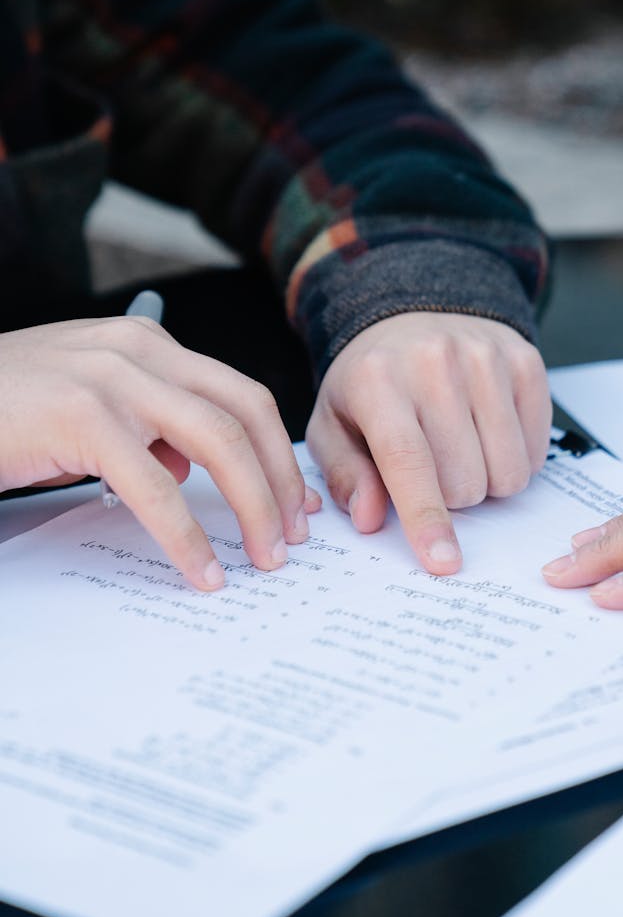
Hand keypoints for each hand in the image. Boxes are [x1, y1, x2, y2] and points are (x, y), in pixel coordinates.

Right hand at [0, 318, 319, 588]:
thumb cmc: (8, 411)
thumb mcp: (91, 404)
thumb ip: (148, 423)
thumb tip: (195, 465)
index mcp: (148, 345)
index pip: (242, 394)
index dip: (281, 452)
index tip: (299, 503)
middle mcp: (139, 350)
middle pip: (246, 414)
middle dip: (281, 482)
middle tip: (293, 538)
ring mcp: (112, 380)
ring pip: (219, 443)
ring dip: (253, 507)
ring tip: (264, 558)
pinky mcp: (82, 418)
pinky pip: (157, 488)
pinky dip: (188, 537)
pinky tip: (203, 571)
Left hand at [306, 313, 550, 571]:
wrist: (412, 313)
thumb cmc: (371, 384)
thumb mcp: (332, 425)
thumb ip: (344, 475)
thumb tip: (370, 518)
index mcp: (378, 380)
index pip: (408, 460)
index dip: (426, 517)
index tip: (443, 561)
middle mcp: (435, 361)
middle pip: (466, 480)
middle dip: (451, 496)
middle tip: (433, 466)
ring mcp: (486, 357)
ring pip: (508, 471)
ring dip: (486, 480)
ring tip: (460, 449)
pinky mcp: (525, 359)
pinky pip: (536, 450)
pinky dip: (515, 457)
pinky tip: (487, 431)